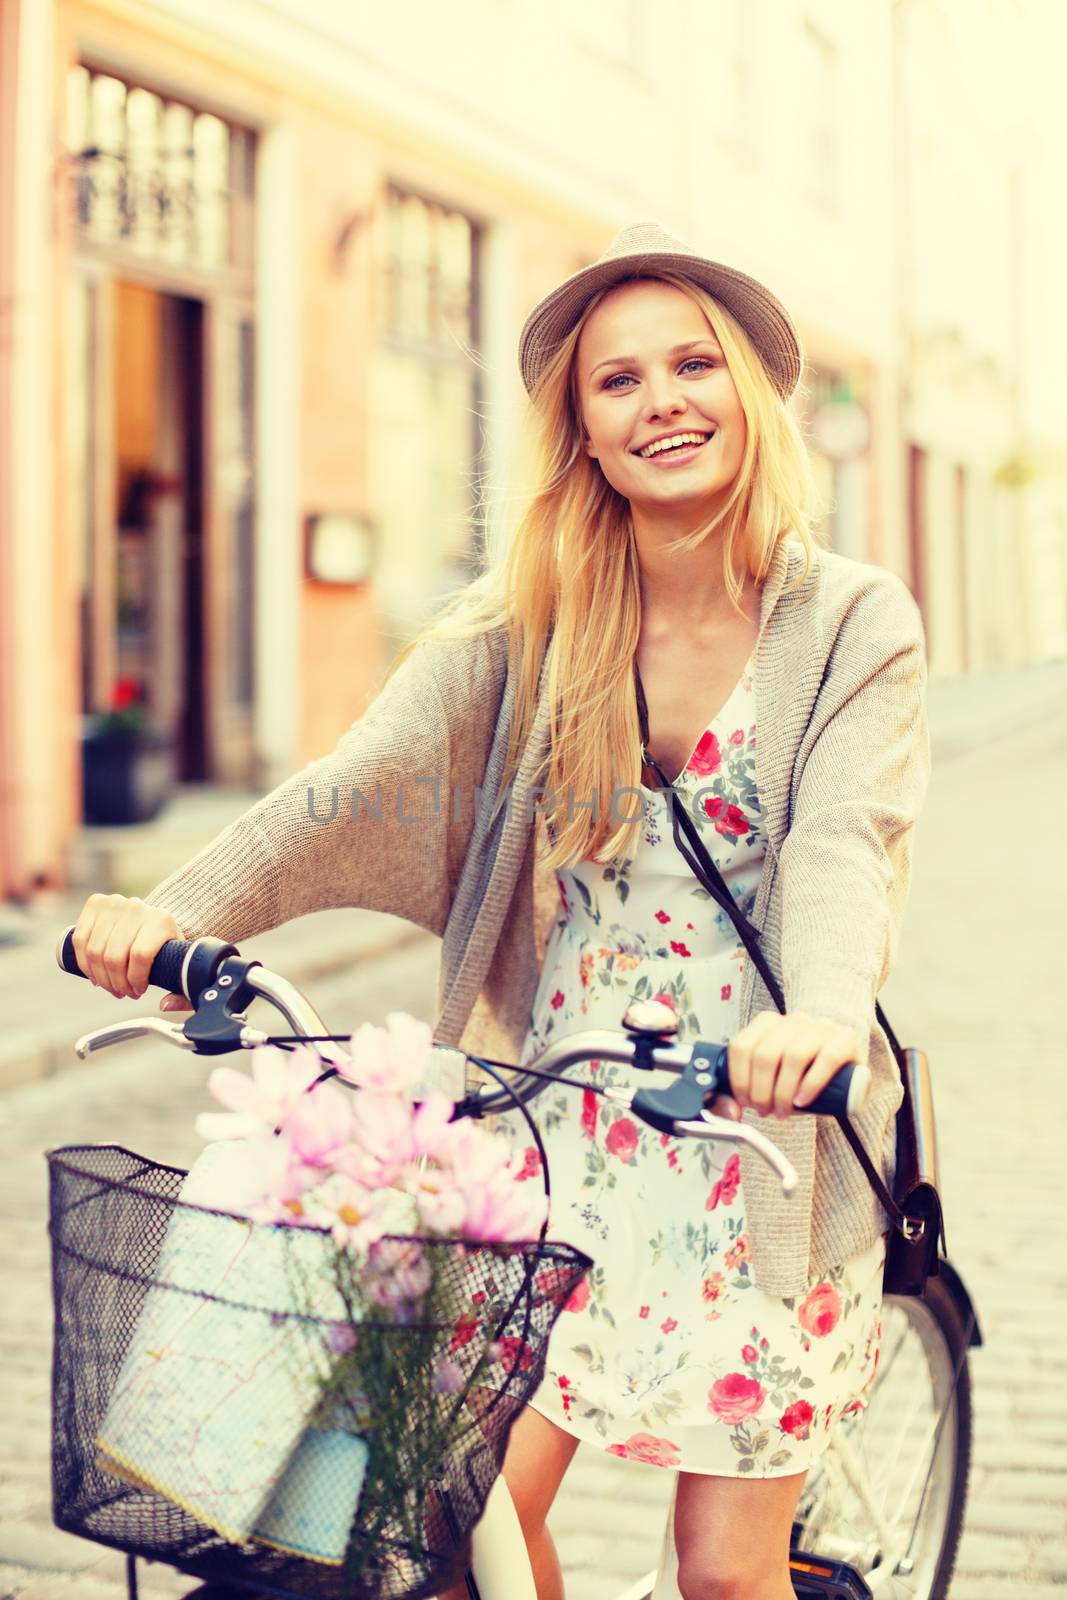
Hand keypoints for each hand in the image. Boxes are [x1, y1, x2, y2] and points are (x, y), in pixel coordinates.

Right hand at [70, 892, 187, 1005]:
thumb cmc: (166, 947)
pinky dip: (84, 963)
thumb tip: (164, 1005)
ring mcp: (114, 904)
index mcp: (161, 920)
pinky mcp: (95, 904)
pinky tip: (95, 975)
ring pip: (95, 951)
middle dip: (116, 984)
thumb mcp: (178, 964)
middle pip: (114, 956)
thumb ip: (180, 991)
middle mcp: (137, 908)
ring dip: (100, 977)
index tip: (139, 991)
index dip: (135, 980)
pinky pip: (80, 940)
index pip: (141, 956)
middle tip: (123, 992)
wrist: (153, 919)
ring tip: (111, 986)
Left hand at [726, 1010, 862, 1118]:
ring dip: (783, 1091)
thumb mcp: (774, 1080)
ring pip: (793, 1056)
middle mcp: (794, 1021)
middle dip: (761, 1091)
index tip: (744, 1102)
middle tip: (765, 1111)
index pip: (742, 1046)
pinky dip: (811, 1083)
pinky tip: (803, 1101)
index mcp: (769, 1024)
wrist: (847, 1068)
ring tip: (783, 1111)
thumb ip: (749, 1093)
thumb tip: (731, 1111)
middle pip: (765, 1054)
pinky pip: (826, 1059)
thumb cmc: (806, 1075)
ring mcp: (821, 1027)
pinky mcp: (845, 1039)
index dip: (738, 1078)